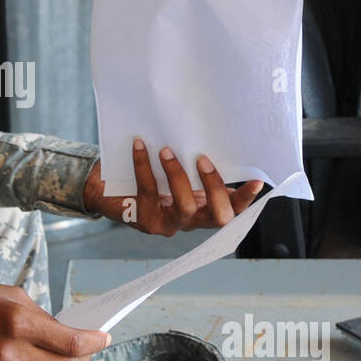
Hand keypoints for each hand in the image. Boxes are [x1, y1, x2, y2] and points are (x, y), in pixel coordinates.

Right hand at [0, 279, 110, 360]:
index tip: (104, 337)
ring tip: (49, 350)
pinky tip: (23, 360)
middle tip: (86, 348)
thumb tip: (68, 334)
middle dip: (81, 359)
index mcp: (16, 324)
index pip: (72, 344)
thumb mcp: (9, 295)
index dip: (95, 342)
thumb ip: (41, 317)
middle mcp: (9, 355)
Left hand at [82, 139, 264, 235]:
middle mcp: (189, 221)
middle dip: (215, 187)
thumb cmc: (145, 175)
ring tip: (166, 150)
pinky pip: (148, 190)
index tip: (256, 180)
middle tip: (203, 159)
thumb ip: (192, 165)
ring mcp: (167, 223)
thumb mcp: (174, 171)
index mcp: (202, 209)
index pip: (231, 209)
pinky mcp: (143, 218)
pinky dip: (143, 164)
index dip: (244, 199)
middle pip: (217, 216)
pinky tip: (139, 145)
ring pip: (185, 206)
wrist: (104, 188)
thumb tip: (207, 136)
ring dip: (178, 175)